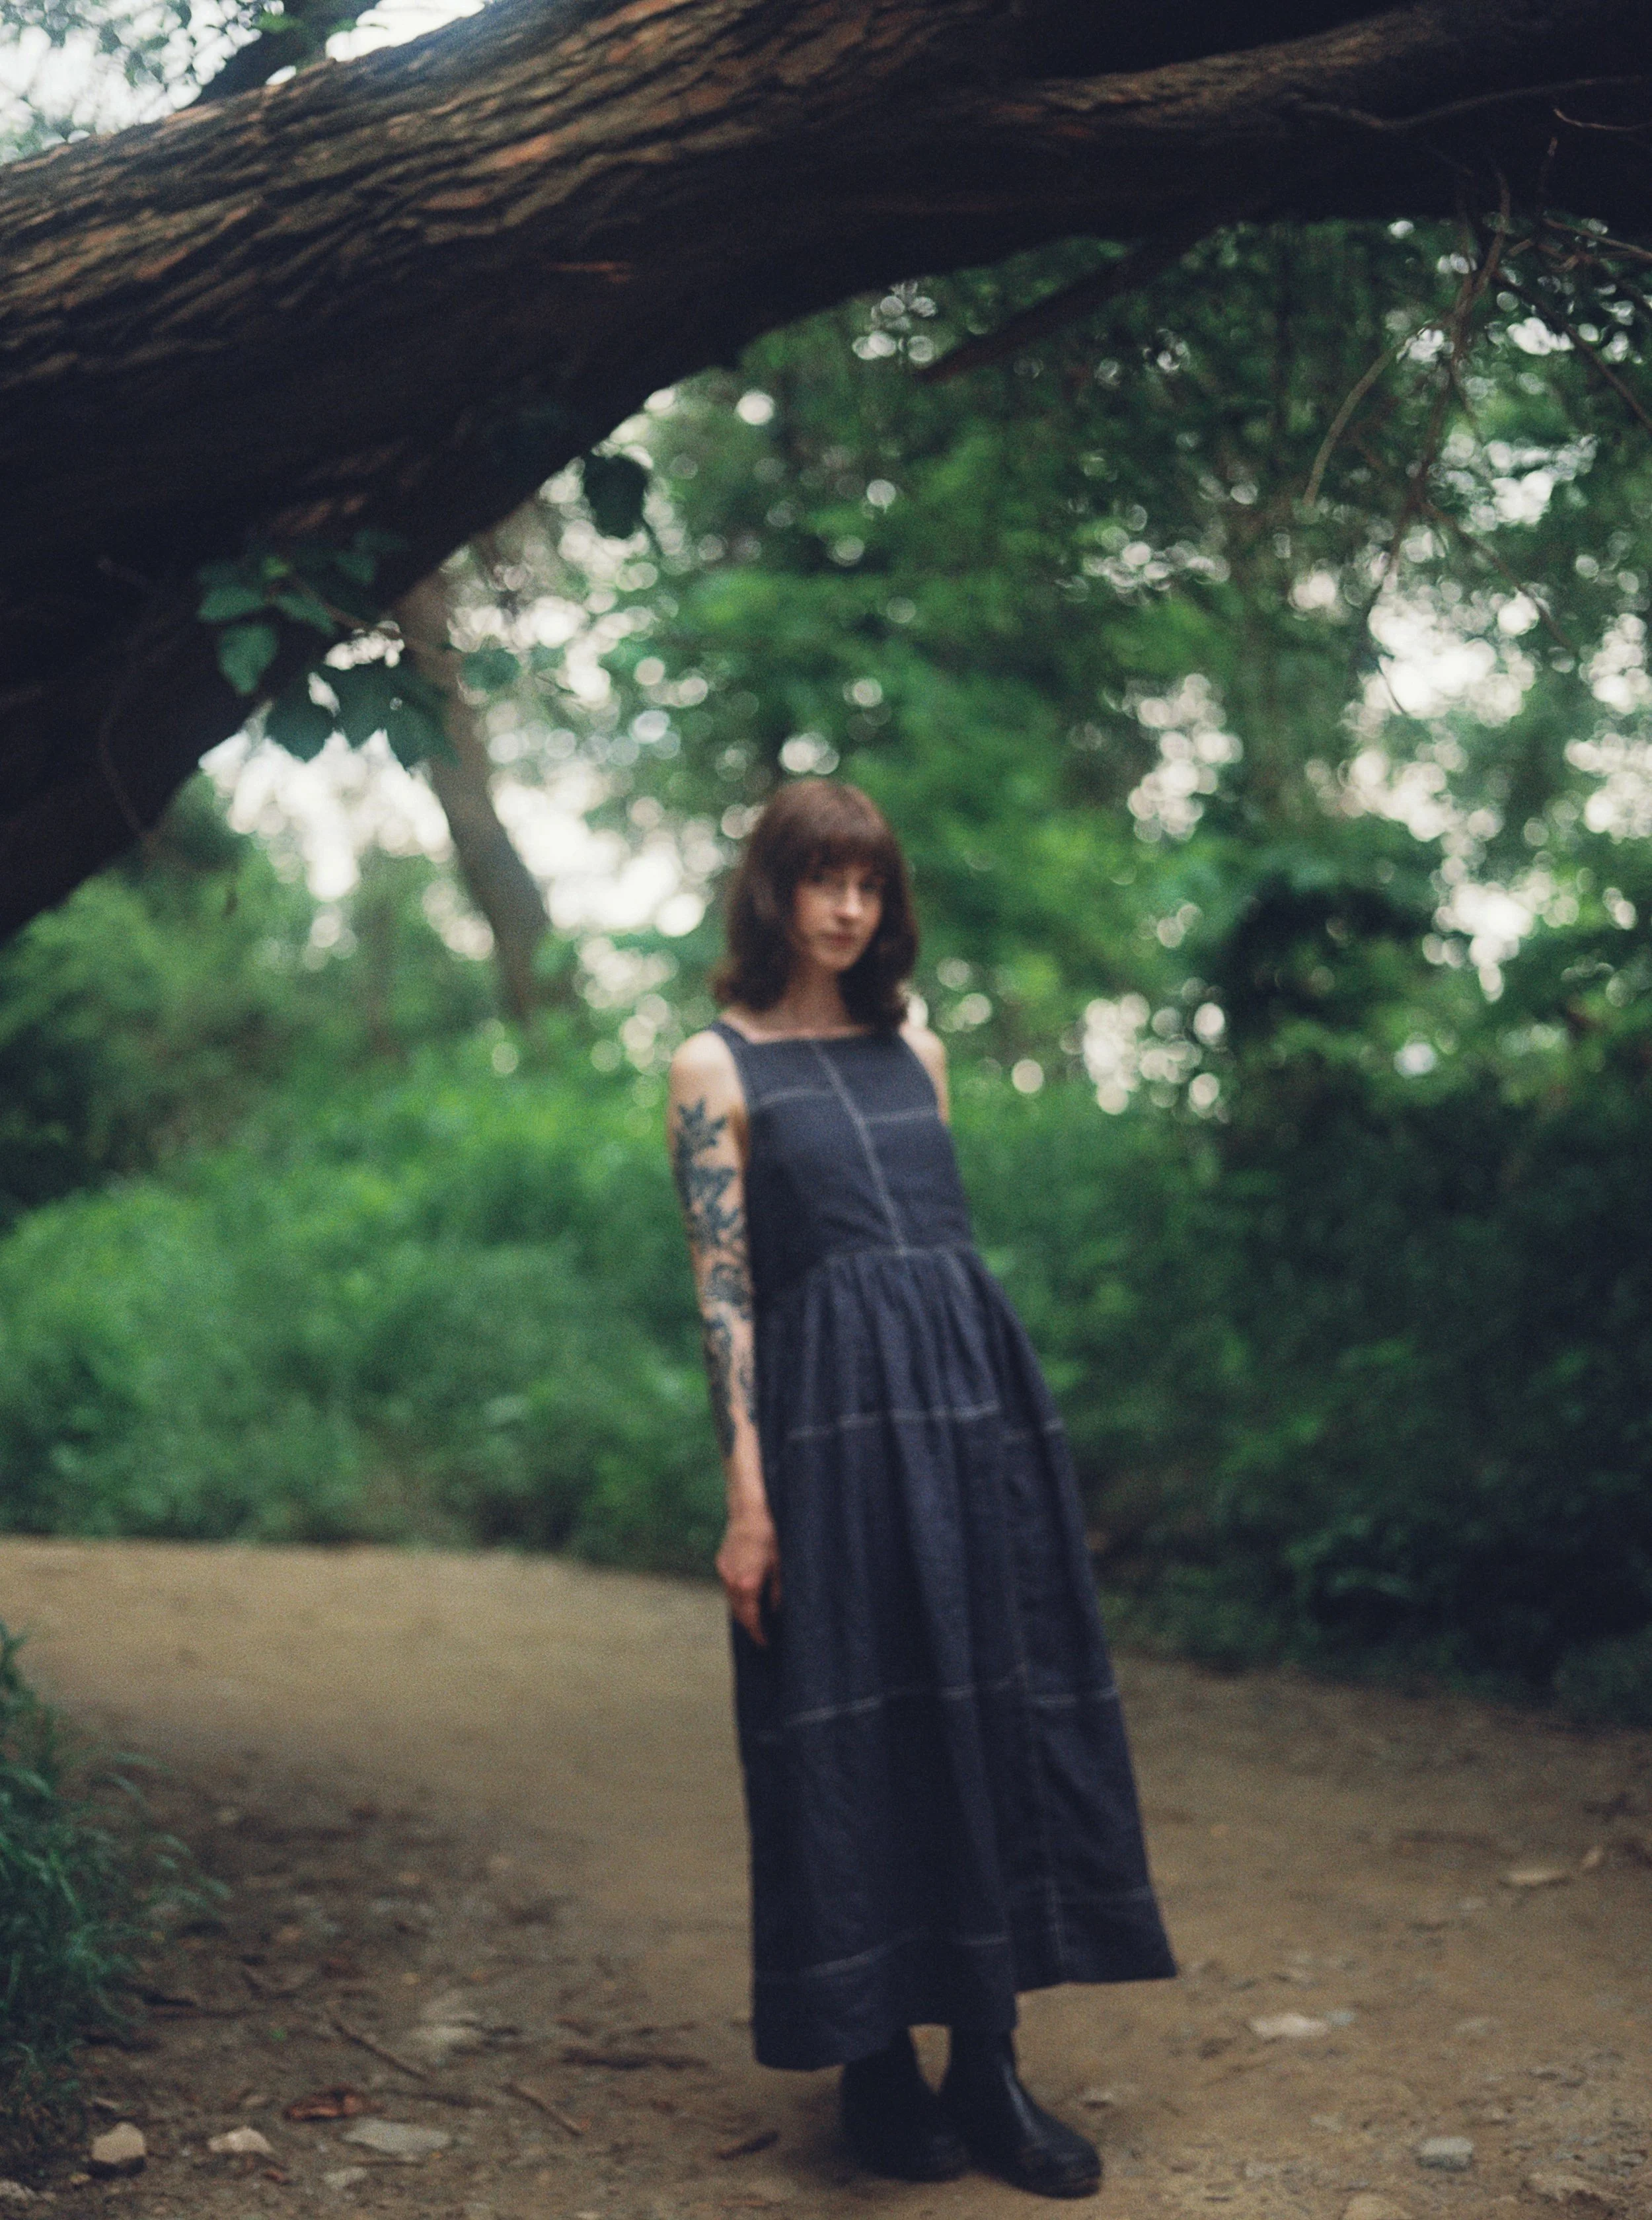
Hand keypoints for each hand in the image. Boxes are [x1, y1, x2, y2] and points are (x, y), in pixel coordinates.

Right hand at [717, 1506, 780, 1645]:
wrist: (749, 1509)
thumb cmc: (770, 1533)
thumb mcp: (781, 1564)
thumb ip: (778, 1591)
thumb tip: (775, 1610)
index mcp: (748, 1584)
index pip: (751, 1618)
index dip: (758, 1633)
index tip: (765, 1642)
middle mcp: (732, 1581)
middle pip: (738, 1612)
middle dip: (749, 1625)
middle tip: (761, 1633)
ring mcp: (724, 1571)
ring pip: (731, 1600)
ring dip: (742, 1610)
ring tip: (756, 1616)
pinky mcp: (721, 1562)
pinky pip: (728, 1586)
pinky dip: (737, 1595)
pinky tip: (748, 1593)